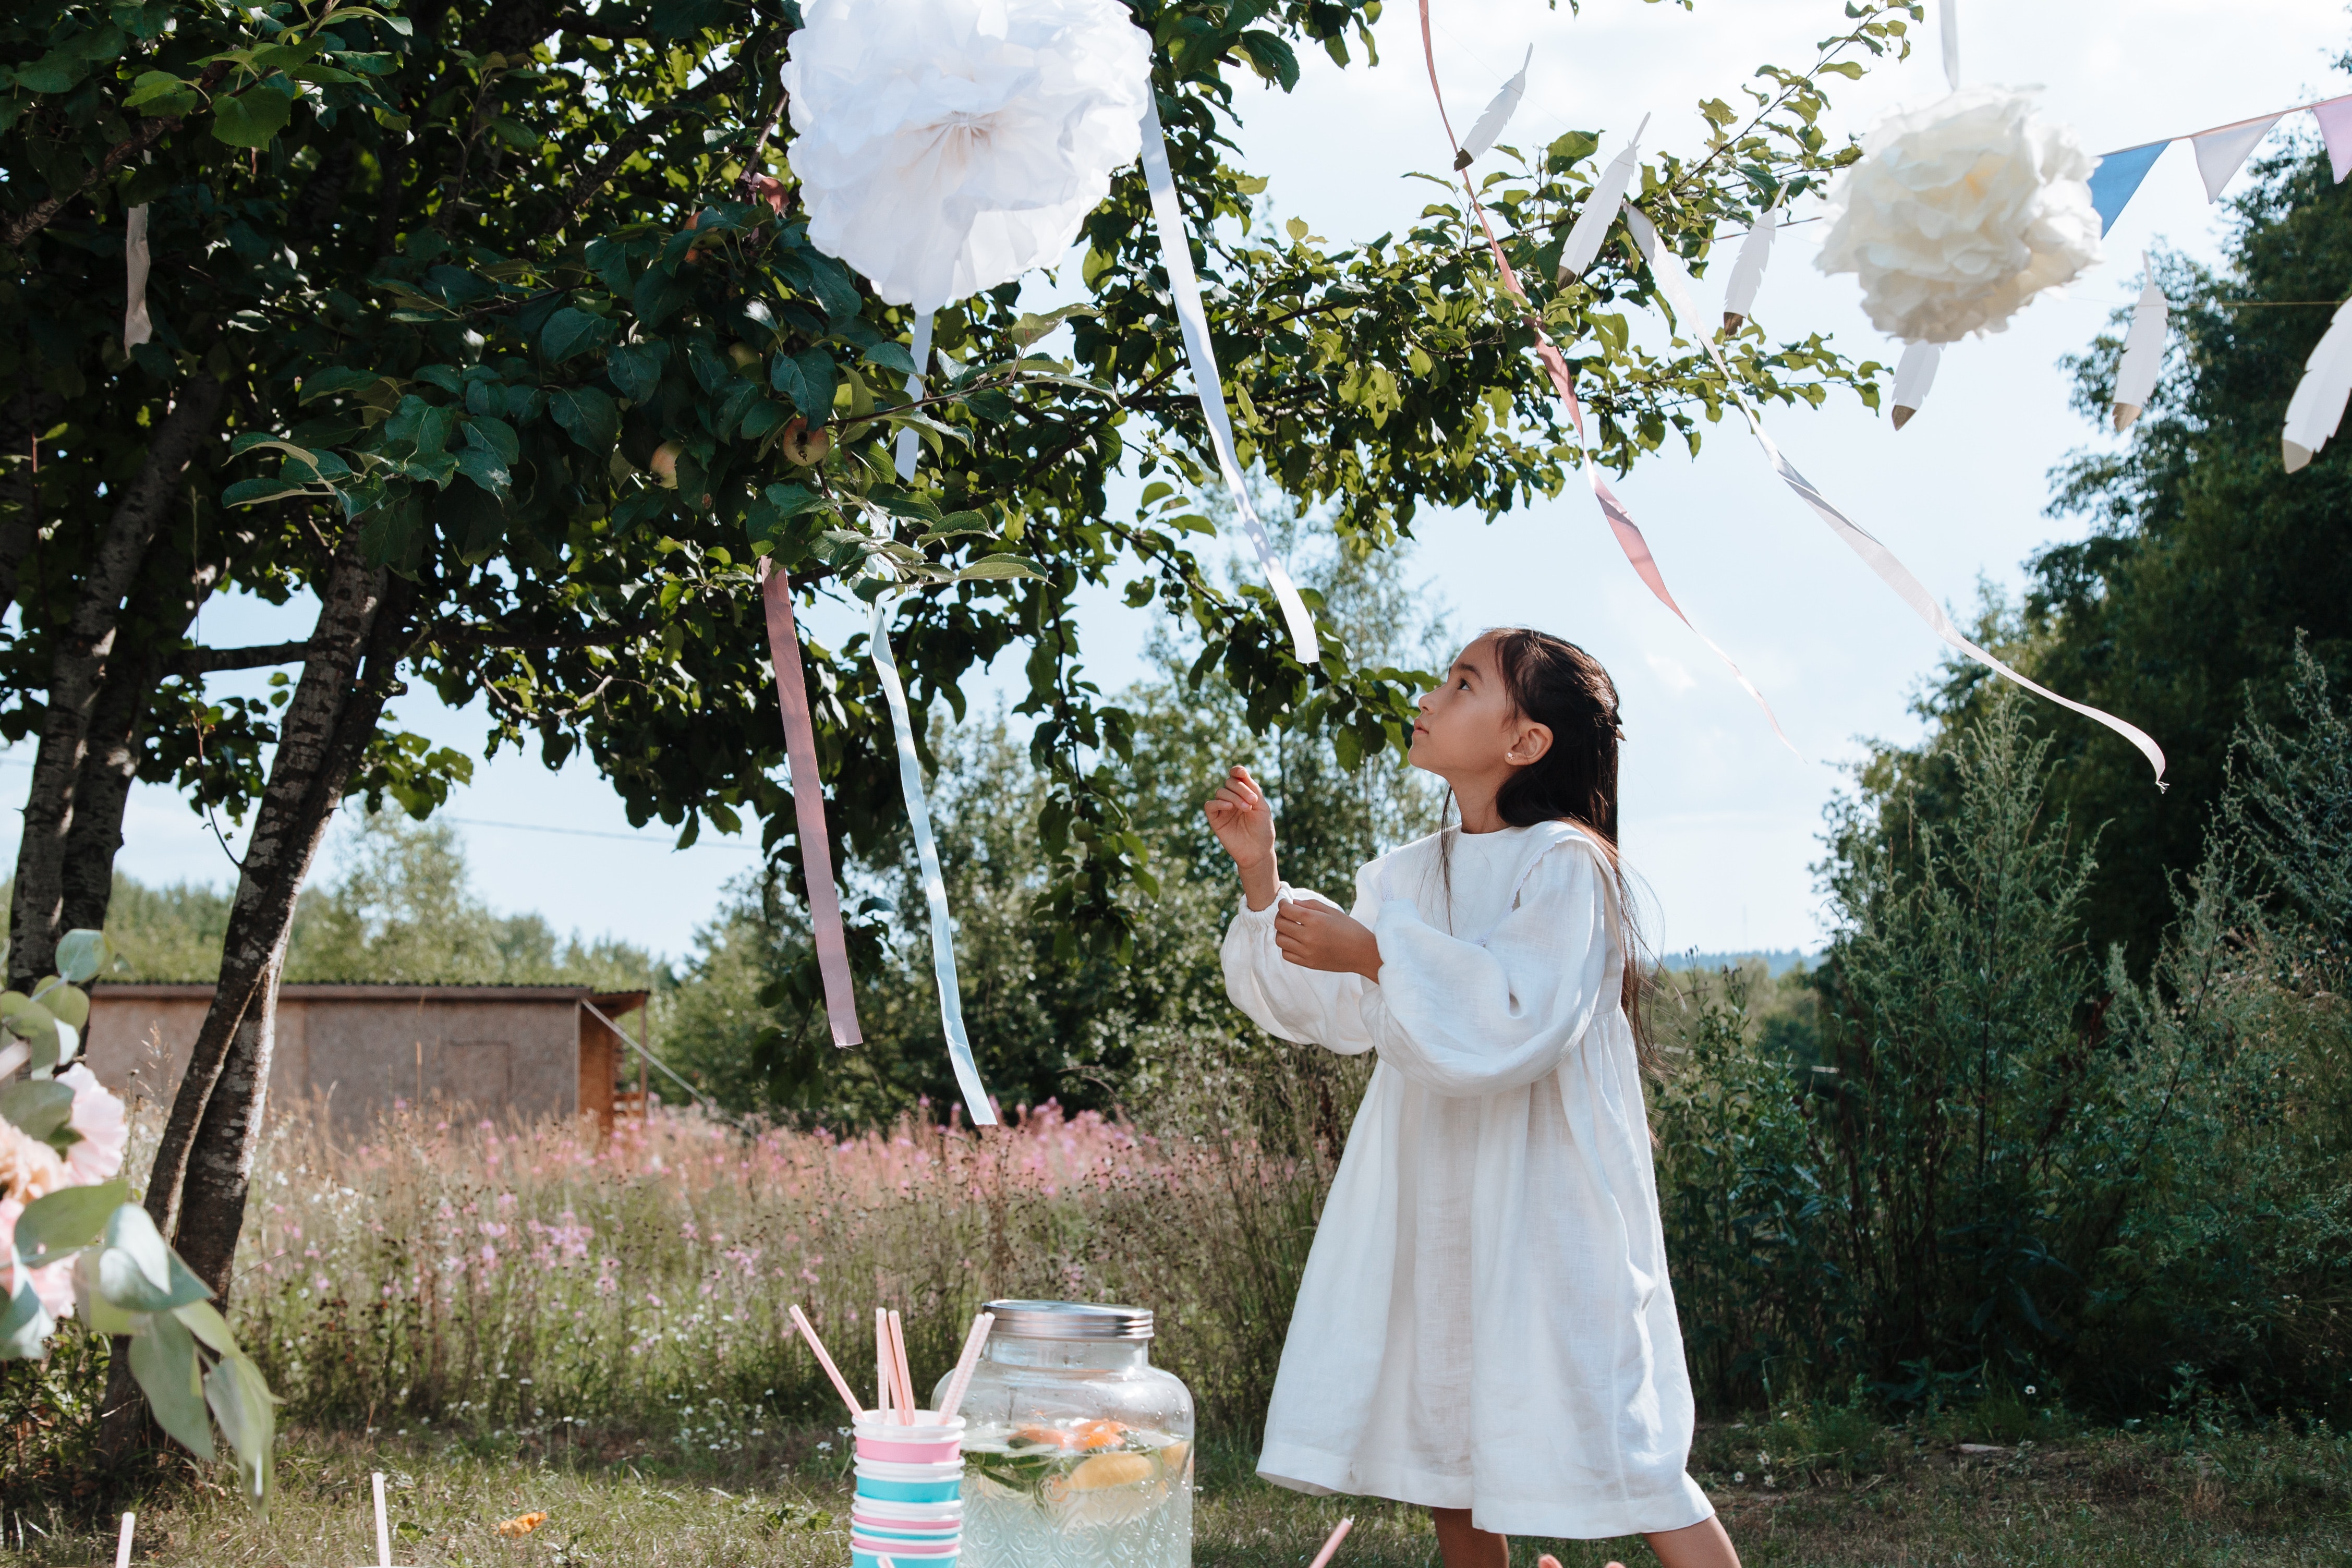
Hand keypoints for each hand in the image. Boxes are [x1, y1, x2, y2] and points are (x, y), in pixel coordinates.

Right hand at [1205, 764, 1278, 909]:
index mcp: (1244, 794)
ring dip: (1234, 797)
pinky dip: (1218, 802)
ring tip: (1246, 809)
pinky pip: (1210, 805)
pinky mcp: (1215, 819)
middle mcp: (1232, 799)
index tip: (1240, 772)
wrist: (1258, 852)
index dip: (1237, 771)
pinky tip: (1229, 807)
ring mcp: (1223, 809)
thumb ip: (1252, 789)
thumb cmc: (1263, 830)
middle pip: (1229, 782)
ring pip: (1220, 791)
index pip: (1237, 777)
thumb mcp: (1262, 806)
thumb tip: (1239, 772)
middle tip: (1253, 801)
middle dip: (1241, 788)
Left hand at [1274, 898, 1381, 982]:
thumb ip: (1311, 905)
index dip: (1282, 905)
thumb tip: (1293, 903)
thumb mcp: (1332, 911)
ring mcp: (1307, 952)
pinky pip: (1286, 954)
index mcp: (1315, 920)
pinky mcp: (1308, 963)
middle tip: (1287, 915)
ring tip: (1291, 929)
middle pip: (1280, 924)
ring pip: (1280, 940)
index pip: (1286, 910)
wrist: (1363, 953)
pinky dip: (1287, 947)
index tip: (1286, 904)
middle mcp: (1309, 936)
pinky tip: (1296, 942)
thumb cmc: (1350, 929)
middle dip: (1280, 916)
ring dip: (1282, 932)